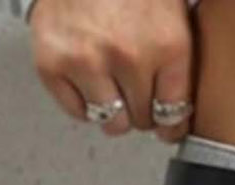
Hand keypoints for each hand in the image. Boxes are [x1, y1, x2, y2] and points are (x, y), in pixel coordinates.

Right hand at [26, 0, 195, 142]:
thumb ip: (180, 56)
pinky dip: (84, 101)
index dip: (172, 121)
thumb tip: (181, 111)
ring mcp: (88, 62)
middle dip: (142, 109)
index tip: (168, 122)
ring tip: (112, 86)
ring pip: (111, 122)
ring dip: (114, 110)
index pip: (174, 114)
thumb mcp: (172, 7)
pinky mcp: (53, 64)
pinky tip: (89, 78)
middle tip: (136, 91)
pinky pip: (77, 111)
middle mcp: (129, 58)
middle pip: (143, 119)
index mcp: (167, 44)